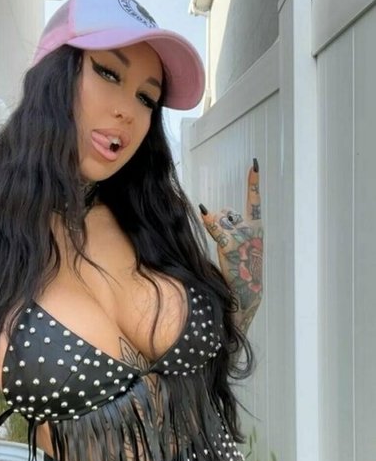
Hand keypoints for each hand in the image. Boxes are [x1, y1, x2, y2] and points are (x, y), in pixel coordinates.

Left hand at [199, 158, 262, 332]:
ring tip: (224, 255)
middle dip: (220, 223)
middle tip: (225, 247)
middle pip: (227, 213)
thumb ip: (227, 228)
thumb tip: (213, 212)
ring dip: (215, 231)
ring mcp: (243, 238)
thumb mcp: (237, 248)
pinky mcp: (231, 247)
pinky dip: (211, 222)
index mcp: (257, 230)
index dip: (254, 183)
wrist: (246, 296)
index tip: (254, 165)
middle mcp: (253, 231)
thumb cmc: (240, 272)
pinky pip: (218, 230)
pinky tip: (203, 211)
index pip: (255, 202)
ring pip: (220, 221)